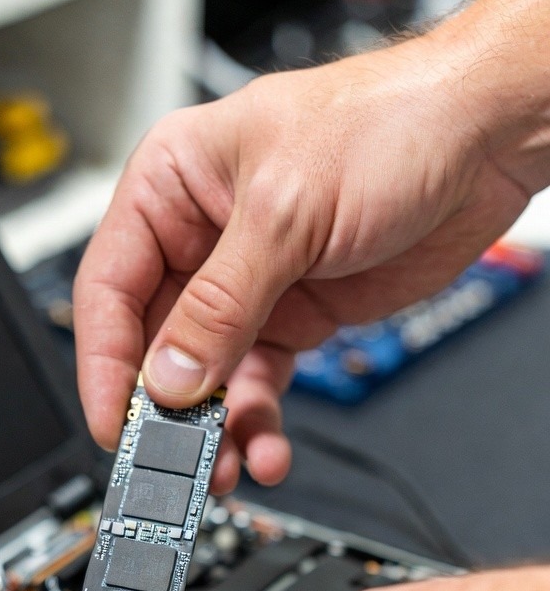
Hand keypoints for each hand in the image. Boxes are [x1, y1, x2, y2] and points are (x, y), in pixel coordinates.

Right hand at [74, 34, 535, 491]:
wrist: (484, 140)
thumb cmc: (388, 124)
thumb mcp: (286, 212)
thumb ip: (221, 303)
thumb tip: (171, 374)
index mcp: (172, 186)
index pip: (110, 286)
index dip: (106, 361)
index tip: (114, 421)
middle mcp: (201, 239)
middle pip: (155, 343)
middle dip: (165, 408)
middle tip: (170, 458)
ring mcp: (248, 284)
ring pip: (207, 376)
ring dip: (214, 427)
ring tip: (224, 466)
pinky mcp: (292, 317)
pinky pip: (258, 383)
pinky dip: (259, 421)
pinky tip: (267, 447)